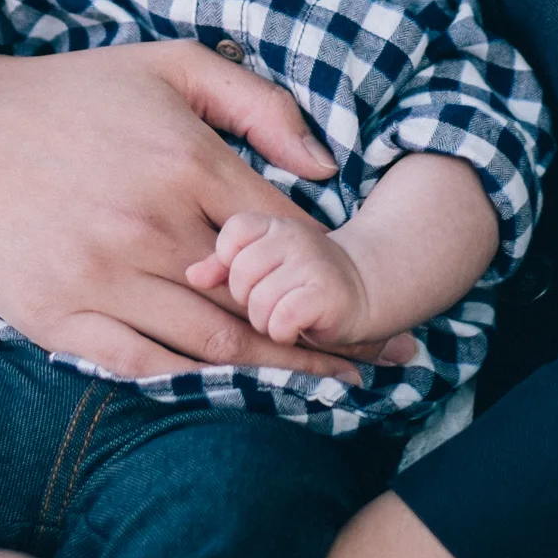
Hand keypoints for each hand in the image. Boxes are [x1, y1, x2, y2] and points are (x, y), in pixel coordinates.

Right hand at [0, 42, 378, 380]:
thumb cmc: (77, 92)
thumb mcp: (171, 66)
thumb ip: (258, 104)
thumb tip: (323, 169)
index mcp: (184, 160)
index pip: (285, 237)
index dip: (333, 277)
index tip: (376, 307)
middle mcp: (148, 224)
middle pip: (258, 303)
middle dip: (326, 337)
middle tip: (381, 363)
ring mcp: (100, 276)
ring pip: (210, 346)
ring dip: (276, 372)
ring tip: (328, 388)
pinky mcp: (55, 315)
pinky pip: (141, 367)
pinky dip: (194, 385)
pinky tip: (233, 392)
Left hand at [189, 212, 381, 349]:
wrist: (365, 289)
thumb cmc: (300, 280)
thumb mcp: (263, 265)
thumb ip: (223, 266)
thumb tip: (192, 275)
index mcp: (274, 224)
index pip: (232, 235)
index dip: (230, 264)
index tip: (250, 279)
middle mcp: (293, 236)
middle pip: (241, 274)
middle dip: (247, 300)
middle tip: (270, 303)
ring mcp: (312, 263)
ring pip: (258, 301)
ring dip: (265, 321)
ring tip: (284, 317)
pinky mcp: (325, 294)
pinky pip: (281, 319)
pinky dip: (283, 333)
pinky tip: (295, 329)